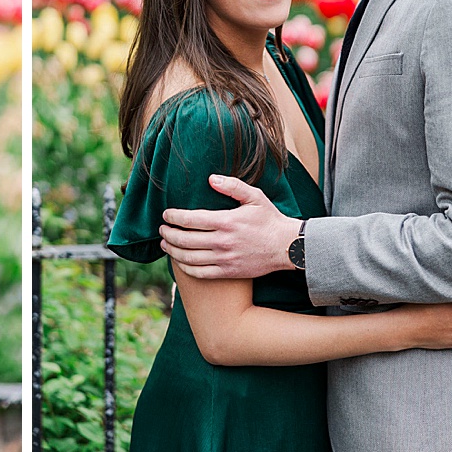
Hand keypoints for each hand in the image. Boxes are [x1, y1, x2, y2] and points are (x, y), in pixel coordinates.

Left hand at [159, 174, 299, 278]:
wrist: (289, 248)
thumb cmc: (270, 220)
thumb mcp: (255, 197)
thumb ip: (232, 186)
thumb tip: (211, 178)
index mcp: (226, 221)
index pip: (189, 219)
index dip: (172, 217)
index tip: (165, 215)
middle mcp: (222, 241)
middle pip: (184, 239)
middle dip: (168, 233)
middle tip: (162, 229)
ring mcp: (224, 259)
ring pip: (188, 258)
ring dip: (172, 251)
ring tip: (165, 244)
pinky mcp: (228, 272)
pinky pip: (200, 273)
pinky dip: (185, 268)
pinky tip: (180, 261)